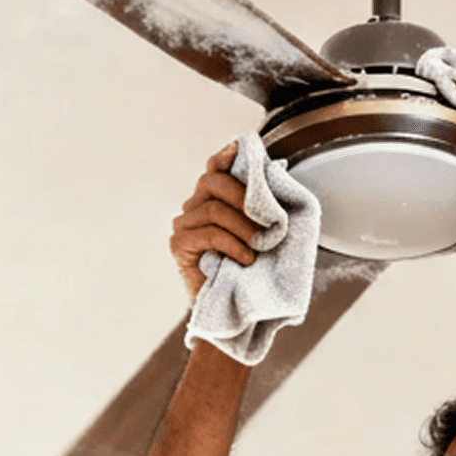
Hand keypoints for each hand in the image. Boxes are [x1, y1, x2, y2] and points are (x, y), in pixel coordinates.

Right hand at [168, 143, 261, 300]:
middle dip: (244, 196)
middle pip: (212, 181)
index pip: (214, 168)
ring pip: (214, 209)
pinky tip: (246, 258)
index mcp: (212, 199)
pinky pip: (209, 233)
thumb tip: (277, 168)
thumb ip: (264, 202)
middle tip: (268, 221)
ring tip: (260, 245)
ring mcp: (184, 224)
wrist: (236, 306)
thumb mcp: (264, 229)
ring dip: (244, 227)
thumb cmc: (252, 267)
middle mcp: (194, 206)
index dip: (225, 157)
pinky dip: (233, 244)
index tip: (239, 149)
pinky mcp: (179, 244)